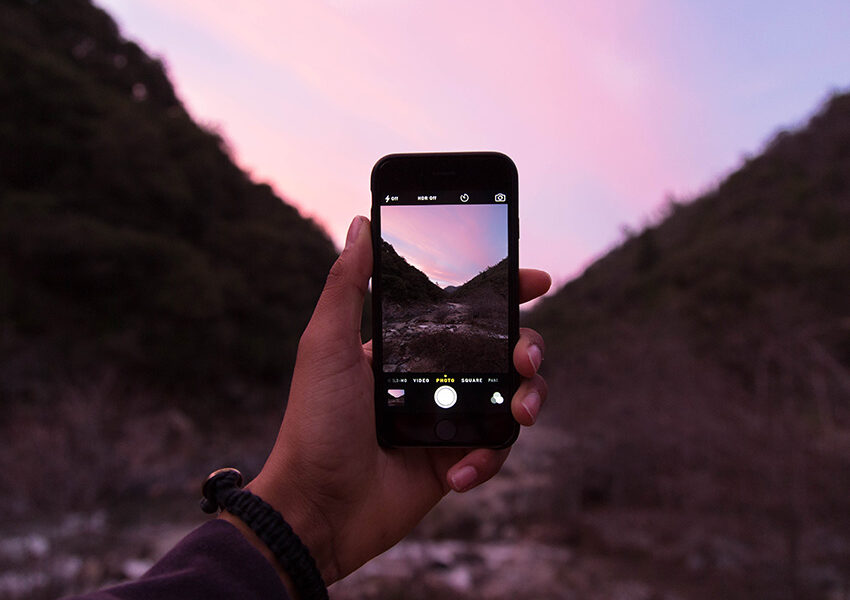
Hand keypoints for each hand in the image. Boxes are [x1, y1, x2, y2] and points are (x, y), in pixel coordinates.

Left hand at [240, 216, 549, 584]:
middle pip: (502, 350)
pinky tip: (457, 470)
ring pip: (513, 397)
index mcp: (407, 346)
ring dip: (527, 400)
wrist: (317, 508)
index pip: (465, 310)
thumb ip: (347, 285)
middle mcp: (433, 378)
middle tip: (524, 357)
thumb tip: (361, 223)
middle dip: (528, 347)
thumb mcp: (326, 345)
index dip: (503, 293)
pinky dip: (487, 458)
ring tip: (521, 412)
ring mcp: (447, 420)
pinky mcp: (456, 460)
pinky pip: (495, 449)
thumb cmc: (315, 423)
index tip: (534, 280)